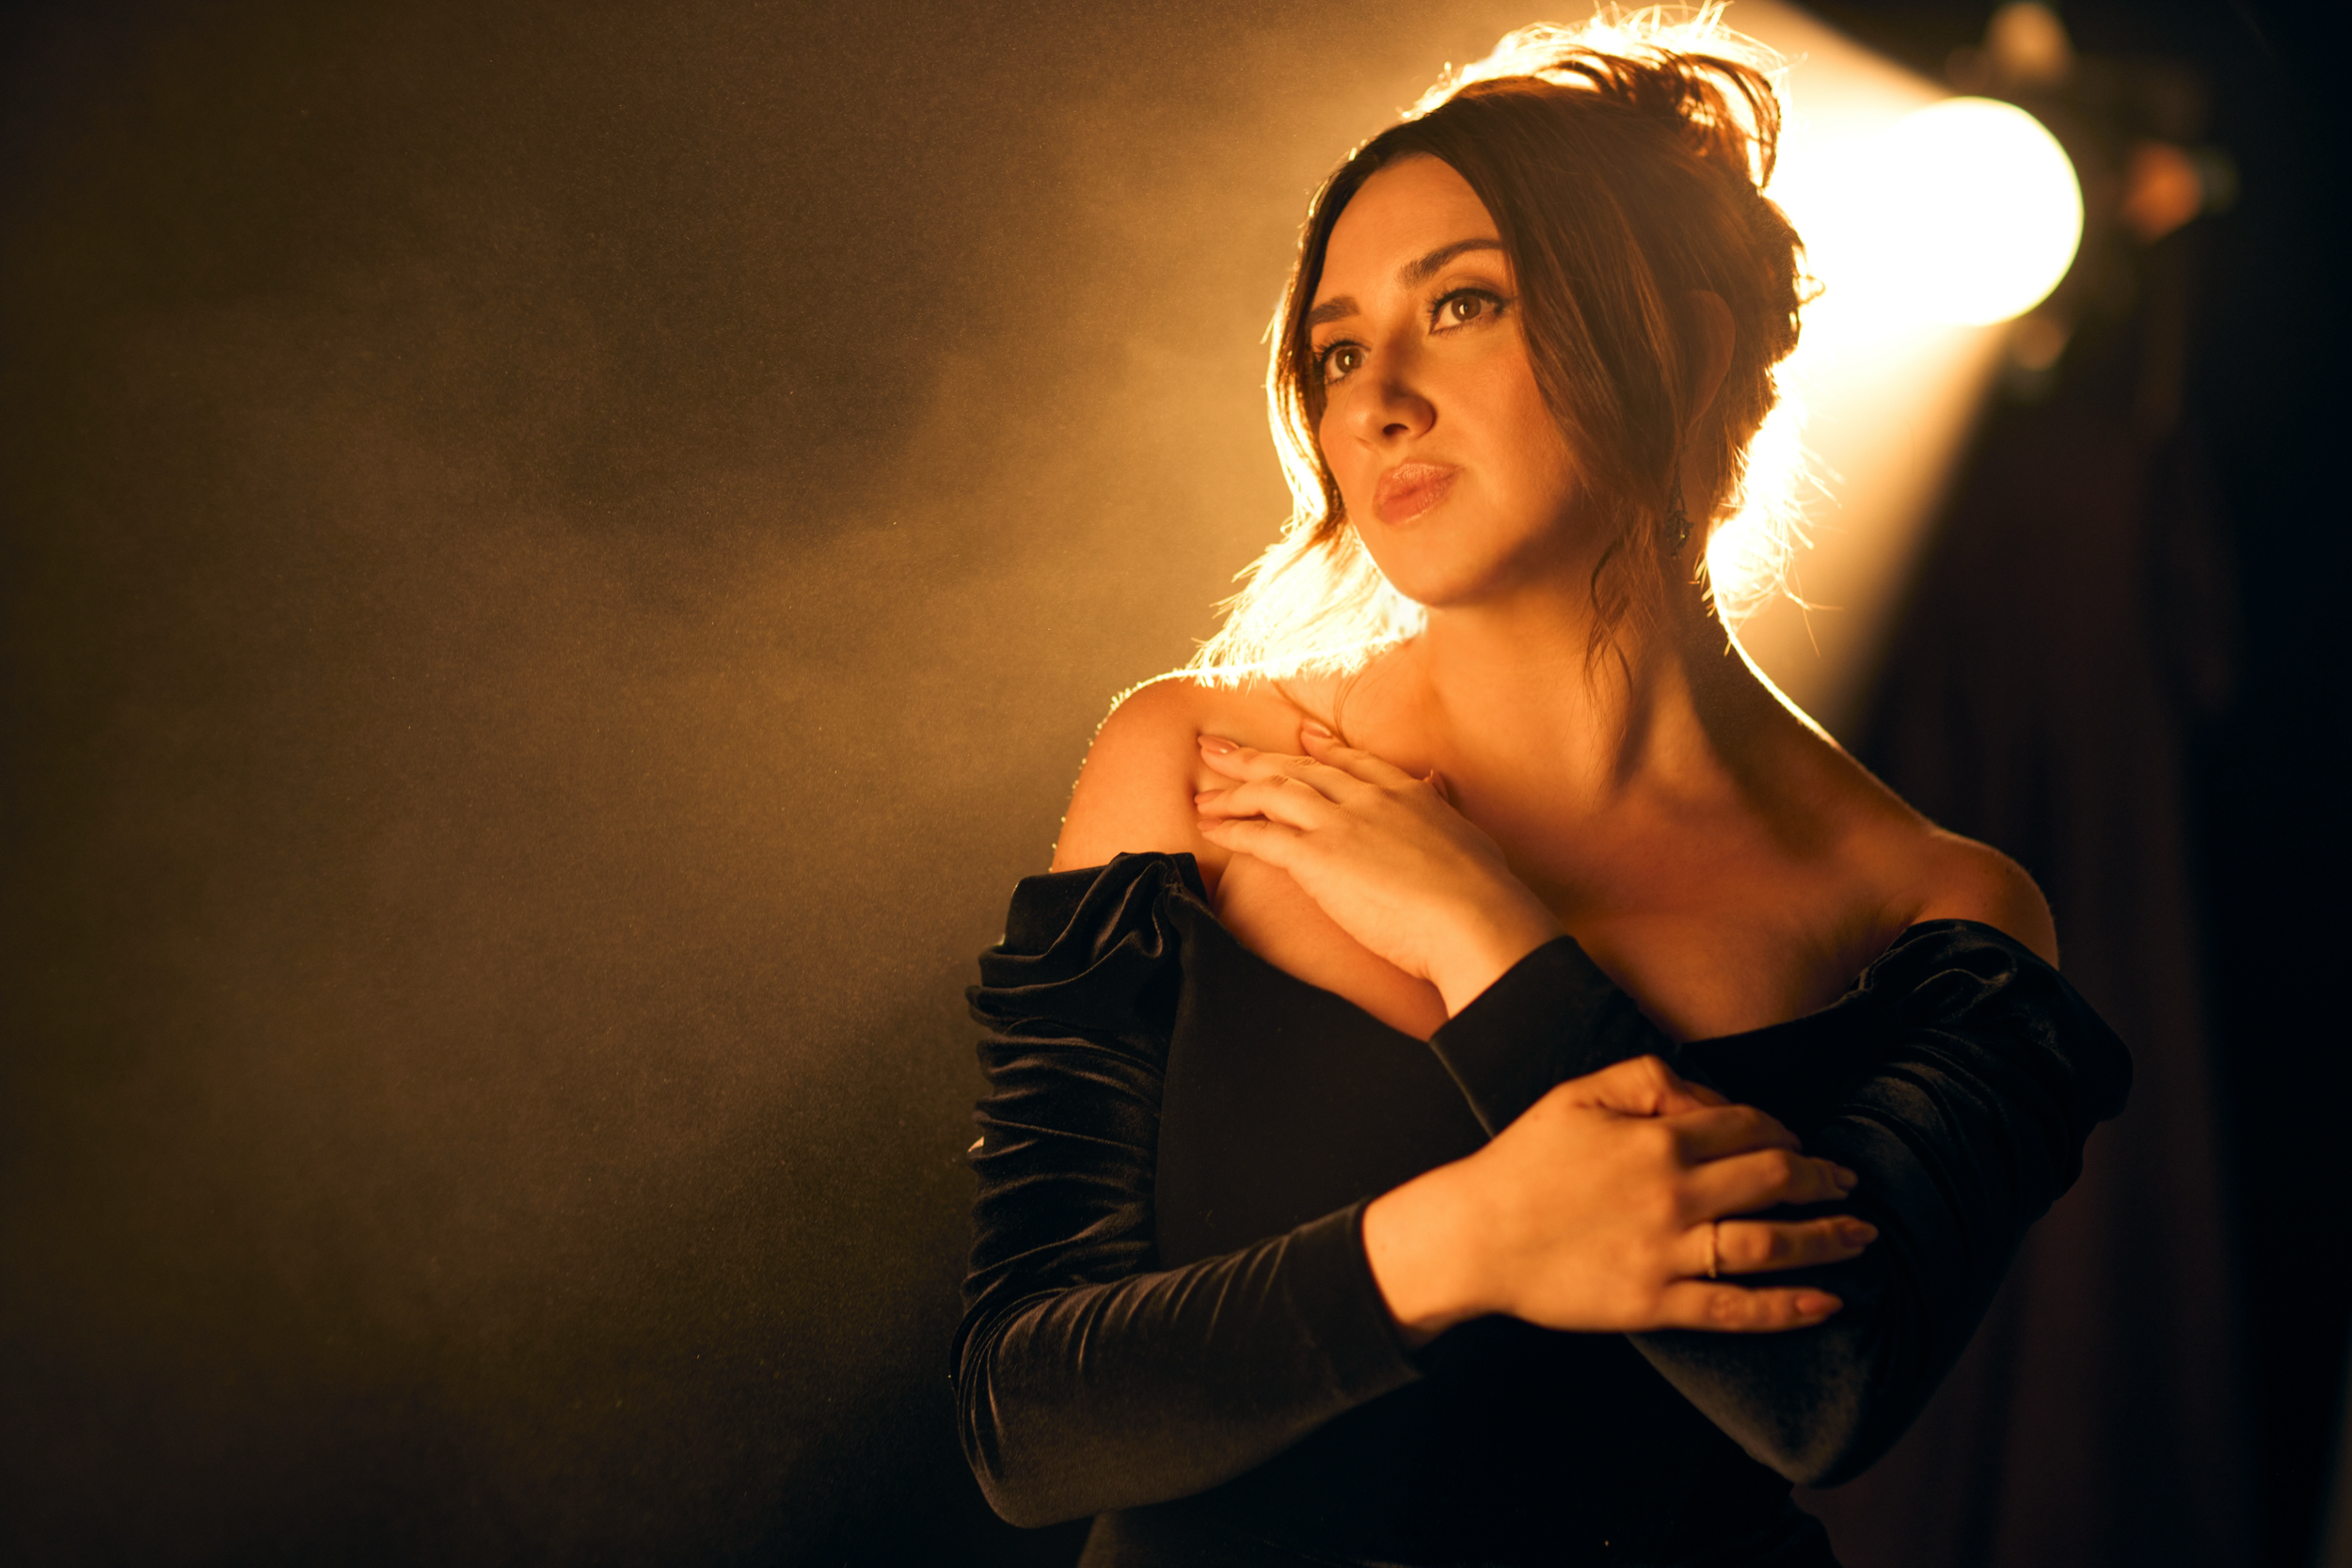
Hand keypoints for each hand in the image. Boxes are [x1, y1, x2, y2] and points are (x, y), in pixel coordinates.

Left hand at [1193, 725, 1562, 1013]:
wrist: (1476, 918)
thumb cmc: (1484, 893)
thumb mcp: (1468, 834)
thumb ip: (1442, 807)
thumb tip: (1437, 783)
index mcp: (1404, 792)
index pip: (1350, 761)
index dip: (1318, 748)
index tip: (1296, 736)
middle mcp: (1366, 798)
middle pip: (1298, 768)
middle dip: (1252, 758)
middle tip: (1217, 748)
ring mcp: (1338, 823)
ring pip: (1272, 793)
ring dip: (1232, 791)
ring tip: (1202, 793)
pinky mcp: (1316, 857)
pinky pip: (1261, 836)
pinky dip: (1232, 829)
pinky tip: (1210, 829)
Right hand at [1363, 1056, 1871, 1342]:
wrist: (1473, 1236)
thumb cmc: (1522, 1161)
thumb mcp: (1578, 1093)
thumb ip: (1649, 1078)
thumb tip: (1711, 1096)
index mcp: (1658, 1139)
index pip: (1749, 1127)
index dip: (1784, 1132)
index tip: (1797, 1143)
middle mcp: (1674, 1195)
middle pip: (1775, 1181)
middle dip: (1822, 1180)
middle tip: (1848, 1184)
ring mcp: (1667, 1253)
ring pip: (1769, 1245)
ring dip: (1826, 1240)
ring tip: (1862, 1237)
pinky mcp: (1655, 1304)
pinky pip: (1735, 1309)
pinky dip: (1787, 1307)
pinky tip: (1826, 1303)